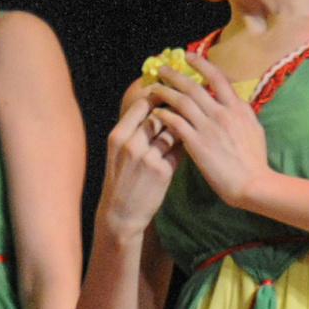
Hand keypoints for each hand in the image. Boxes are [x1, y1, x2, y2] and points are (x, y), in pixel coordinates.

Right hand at [97, 84, 179, 235]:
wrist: (121, 214)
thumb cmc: (121, 181)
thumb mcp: (118, 154)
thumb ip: (134, 132)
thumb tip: (157, 109)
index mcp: (118, 136)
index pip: (141, 105)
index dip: (158, 97)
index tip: (169, 94)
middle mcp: (131, 144)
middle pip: (159, 116)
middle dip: (174, 111)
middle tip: (187, 108)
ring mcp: (147, 158)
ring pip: (173, 132)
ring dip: (183, 129)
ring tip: (190, 127)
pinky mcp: (162, 171)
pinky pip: (179, 150)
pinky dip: (185, 147)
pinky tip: (190, 147)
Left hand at [148, 56, 270, 210]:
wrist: (252, 182)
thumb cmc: (254, 160)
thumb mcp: (254, 129)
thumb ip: (241, 114)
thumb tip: (236, 103)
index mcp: (238, 107)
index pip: (217, 77)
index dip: (202, 64)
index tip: (189, 57)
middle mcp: (222, 112)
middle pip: (195, 86)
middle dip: (176, 74)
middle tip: (161, 68)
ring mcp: (209, 127)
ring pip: (182, 101)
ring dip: (165, 92)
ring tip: (153, 88)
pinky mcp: (197, 143)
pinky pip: (176, 124)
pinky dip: (164, 116)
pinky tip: (155, 113)